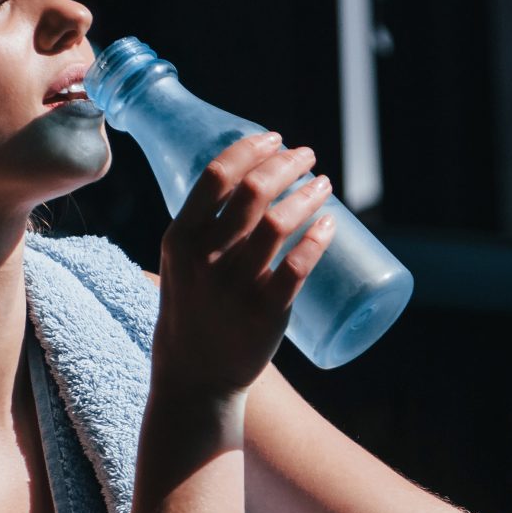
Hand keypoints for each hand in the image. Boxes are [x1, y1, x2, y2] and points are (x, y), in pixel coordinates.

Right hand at [151, 131, 338, 400]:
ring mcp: (235, 286)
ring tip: (324, 184)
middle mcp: (205, 258)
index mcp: (180, 238)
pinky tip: (330, 223)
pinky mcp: (265, 311)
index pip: (217, 176)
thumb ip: (205, 226)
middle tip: (307, 157)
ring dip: (308, 194)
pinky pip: (298, 265)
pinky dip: (318, 238)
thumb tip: (251, 178)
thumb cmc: (193, 308)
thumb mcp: (182, 262)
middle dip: (286, 164)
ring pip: (279, 223)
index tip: (275, 138)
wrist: (195, 375)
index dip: (251, 148)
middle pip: (253, 191)